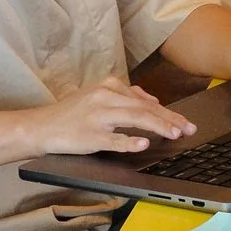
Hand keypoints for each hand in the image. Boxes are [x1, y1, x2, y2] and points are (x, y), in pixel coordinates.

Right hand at [28, 77, 194, 158]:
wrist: (41, 126)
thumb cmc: (72, 113)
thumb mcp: (100, 96)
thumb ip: (126, 97)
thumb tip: (153, 101)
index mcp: (111, 86)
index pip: (146, 100)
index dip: (168, 112)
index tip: (185, 122)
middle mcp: (106, 97)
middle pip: (145, 108)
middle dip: (170, 119)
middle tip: (188, 129)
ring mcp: (98, 116)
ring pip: (134, 119)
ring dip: (157, 126)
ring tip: (174, 134)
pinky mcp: (89, 135)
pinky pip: (112, 139)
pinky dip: (129, 141)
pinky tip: (143, 144)